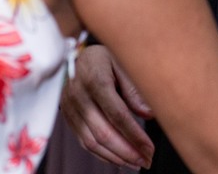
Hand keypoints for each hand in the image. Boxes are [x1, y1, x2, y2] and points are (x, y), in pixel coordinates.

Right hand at [60, 45, 154, 169]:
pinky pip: (84, 141)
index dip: (135, 135)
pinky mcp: (67, 116)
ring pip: (92, 141)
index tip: (150, 148)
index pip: (117, 114)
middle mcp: (78, 95)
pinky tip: (118, 158)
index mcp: (95, 78)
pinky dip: (102, 154)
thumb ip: (135, 89)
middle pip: (103, 132)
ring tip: (135, 163)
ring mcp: (69, 107)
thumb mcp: (123, 62)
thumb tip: (149, 114)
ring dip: (115, 157)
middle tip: (145, 160)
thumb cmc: (106, 57)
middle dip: (126, 151)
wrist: (78, 54)